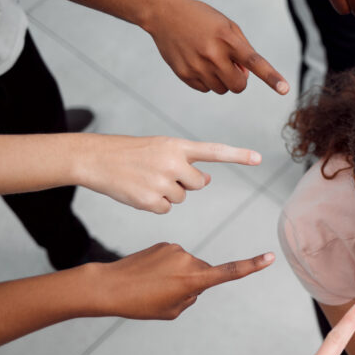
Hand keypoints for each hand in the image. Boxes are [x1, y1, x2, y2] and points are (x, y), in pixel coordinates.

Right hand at [76, 134, 260, 213]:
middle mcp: (173, 163)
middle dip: (186, 183)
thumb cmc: (129, 153)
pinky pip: (165, 209)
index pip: (214, 151)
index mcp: (177, 145)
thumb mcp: (160, 149)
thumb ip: (186, 161)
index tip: (259, 158)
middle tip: (162, 174)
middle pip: (199, 184)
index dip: (238, 155)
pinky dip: (154, 204)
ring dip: (167, 193)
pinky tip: (139, 191)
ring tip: (145, 179)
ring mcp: (161, 182)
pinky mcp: (149, 200)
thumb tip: (207, 179)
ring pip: (181, 198)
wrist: (94, 158)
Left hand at [91, 243, 274, 318]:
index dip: (252, 266)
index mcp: (194, 279)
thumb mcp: (172, 311)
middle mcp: (189, 260)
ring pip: (188, 266)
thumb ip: (191, 296)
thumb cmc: (140, 304)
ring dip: (176, 276)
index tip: (269, 257)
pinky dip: (166, 268)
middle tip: (164, 295)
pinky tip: (148, 276)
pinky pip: (174, 259)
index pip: (230, 272)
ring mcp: (176, 249)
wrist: (109, 286)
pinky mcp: (164, 244)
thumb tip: (194, 282)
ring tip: (152, 286)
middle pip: (203, 273)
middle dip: (191, 284)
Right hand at [142, 0, 288, 94]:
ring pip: (222, 89)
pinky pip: (206, 89)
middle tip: (231, 66)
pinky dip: (207, 80)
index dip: (271, 77)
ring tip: (210, 59)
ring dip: (222, 80)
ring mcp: (197, 66)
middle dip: (239, 80)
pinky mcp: (184, 74)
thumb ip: (243, 50)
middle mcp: (213, 54)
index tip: (285, 89)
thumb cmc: (202, 19)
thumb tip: (245, 77)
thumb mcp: (227, 26)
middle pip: (239, 86)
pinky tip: (197, 62)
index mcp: (227, 38)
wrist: (163, 14)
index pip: (255, 62)